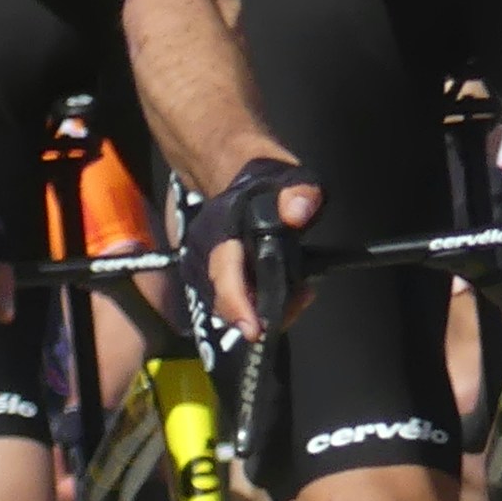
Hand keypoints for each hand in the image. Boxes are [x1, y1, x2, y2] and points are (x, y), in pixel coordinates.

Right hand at [180, 158, 314, 342]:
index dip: (236, 303)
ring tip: (299, 294)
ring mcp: (200, 268)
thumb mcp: (291, 176)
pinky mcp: (205, 279)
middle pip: (226, 301)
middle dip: (264, 313)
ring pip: (228, 307)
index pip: (223, 272)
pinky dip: (257, 304)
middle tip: (302, 299)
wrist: (228, 171)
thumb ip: (300, 192)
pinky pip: (230, 302)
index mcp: (219, 228)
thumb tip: (297, 213)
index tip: (254, 329)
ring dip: (264, 310)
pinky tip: (284, 292)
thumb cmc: (262, 178)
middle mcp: (201, 253)